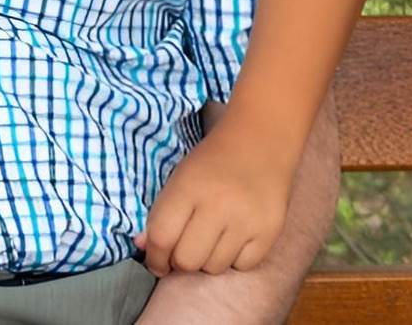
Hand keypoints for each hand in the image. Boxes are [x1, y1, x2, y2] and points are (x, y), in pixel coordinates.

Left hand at [138, 119, 294, 276]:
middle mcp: (217, 206)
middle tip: (183, 250)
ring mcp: (246, 221)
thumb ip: (161, 212)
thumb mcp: (178, 177)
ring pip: (214, 268)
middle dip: (180, 262)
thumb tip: (142, 245)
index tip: (156, 263)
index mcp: (187, 188)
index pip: (162, 236)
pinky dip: (234, 260)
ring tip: (209, 241)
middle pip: (187, 260)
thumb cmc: (212, 162)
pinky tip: (233, 240)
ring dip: (207, 261)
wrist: (260, 143)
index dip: (154, 257)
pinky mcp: (270, 232)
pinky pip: (243, 266)